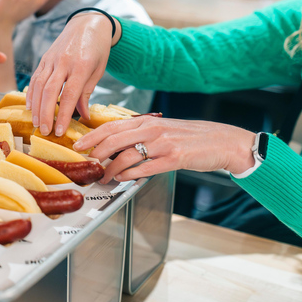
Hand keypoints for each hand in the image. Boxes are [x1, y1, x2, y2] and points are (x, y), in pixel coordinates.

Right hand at [27, 13, 114, 135]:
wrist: (88, 23)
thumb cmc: (97, 48)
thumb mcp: (98, 70)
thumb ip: (87, 93)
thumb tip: (83, 116)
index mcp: (81, 65)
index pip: (70, 95)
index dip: (64, 115)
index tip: (60, 131)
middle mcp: (64, 61)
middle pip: (50, 91)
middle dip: (46, 114)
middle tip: (45, 131)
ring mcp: (52, 59)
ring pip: (39, 85)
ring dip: (36, 106)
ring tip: (36, 123)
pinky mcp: (45, 57)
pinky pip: (35, 77)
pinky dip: (31, 93)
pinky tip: (30, 106)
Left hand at [73, 116, 256, 182]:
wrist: (223, 141)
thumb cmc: (191, 137)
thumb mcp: (163, 129)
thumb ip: (142, 134)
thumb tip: (117, 145)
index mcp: (147, 121)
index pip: (111, 126)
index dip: (92, 136)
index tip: (79, 145)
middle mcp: (152, 129)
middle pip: (113, 139)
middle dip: (95, 152)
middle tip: (86, 163)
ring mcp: (163, 143)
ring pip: (126, 155)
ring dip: (111, 169)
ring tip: (104, 178)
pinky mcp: (174, 158)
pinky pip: (144, 168)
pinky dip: (130, 175)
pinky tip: (122, 179)